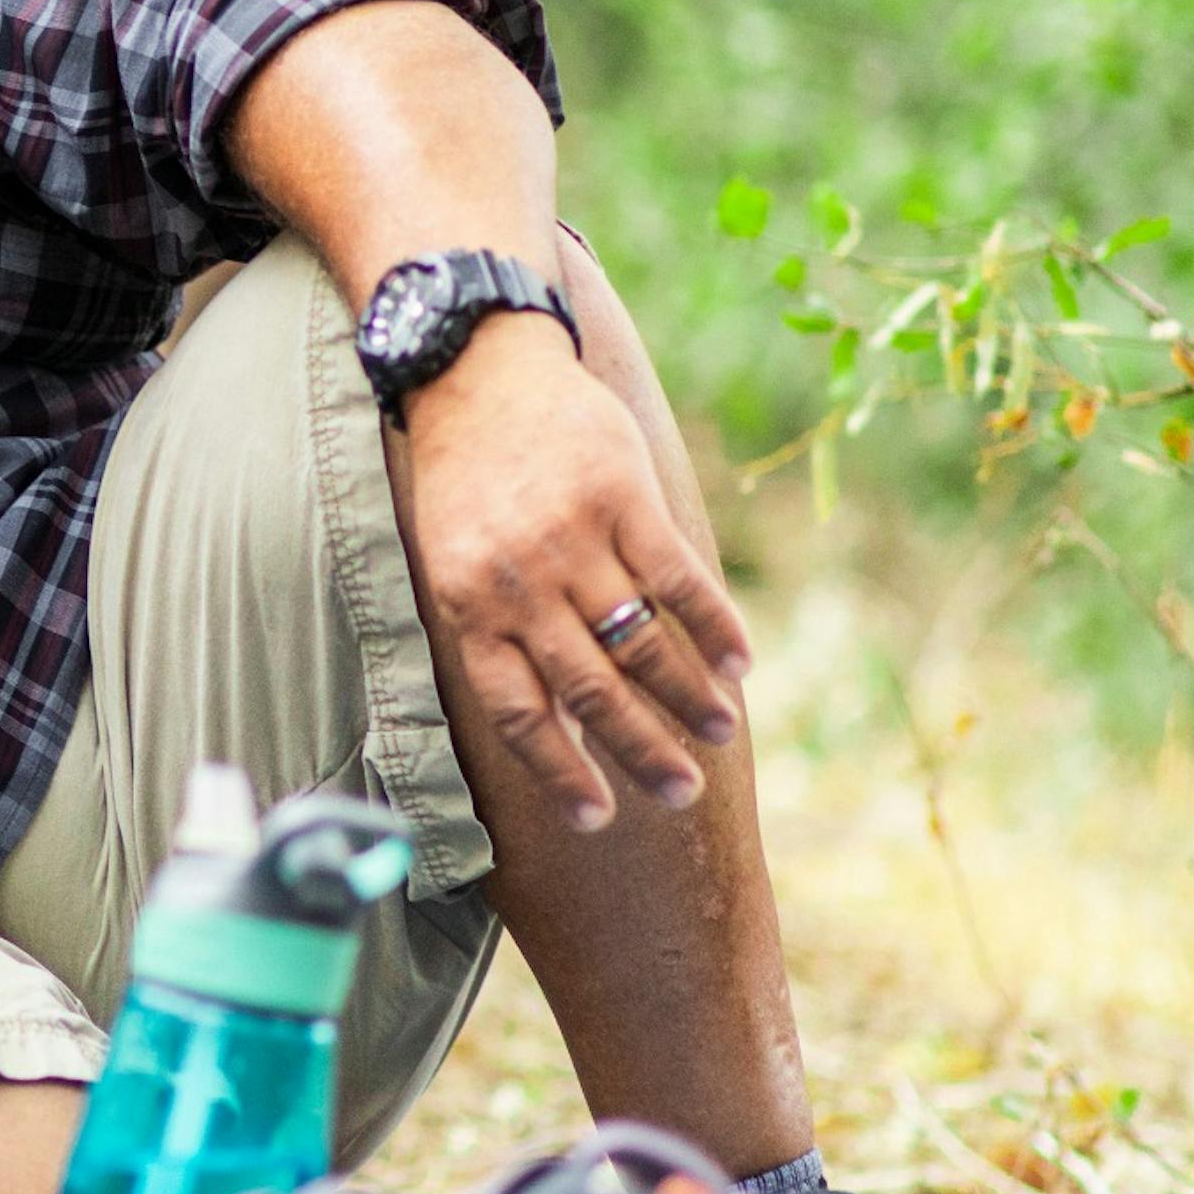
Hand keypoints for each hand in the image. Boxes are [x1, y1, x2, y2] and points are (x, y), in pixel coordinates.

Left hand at [392, 319, 752, 831]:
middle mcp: (518, 582)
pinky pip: (678, 580)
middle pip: (589, 691)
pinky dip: (715, 627)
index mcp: (467, 607)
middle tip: (681, 794)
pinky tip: (740, 662)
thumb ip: (495, 633)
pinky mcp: (622, 498)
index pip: (519, 712)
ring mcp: (572, 540)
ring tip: (719, 732)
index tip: (599, 821)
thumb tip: (551, 724)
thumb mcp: (453, 559)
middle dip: (640, 751)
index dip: (561, 772)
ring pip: (640, 642)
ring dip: (688, 697)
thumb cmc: (465, 479)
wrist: (475, 372)